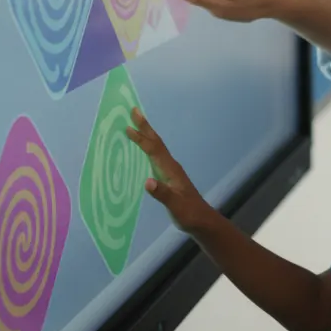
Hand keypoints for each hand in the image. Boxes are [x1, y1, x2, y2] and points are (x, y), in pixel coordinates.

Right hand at [126, 108, 217, 234]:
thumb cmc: (188, 212)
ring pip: (157, 148)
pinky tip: (143, 150)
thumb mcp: (175, 205)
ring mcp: (171, 171)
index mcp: (171, 169)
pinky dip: (148, 148)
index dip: (141, 138)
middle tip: (134, 110)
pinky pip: (156, 157)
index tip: (128, 126)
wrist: (202, 220)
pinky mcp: (169, 177)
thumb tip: (147, 182)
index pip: (154, 150)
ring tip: (136, 124)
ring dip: (147, 135)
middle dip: (145, 127)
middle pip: (156, 142)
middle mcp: (171, 166)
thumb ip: (162, 194)